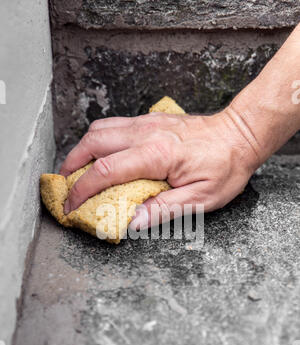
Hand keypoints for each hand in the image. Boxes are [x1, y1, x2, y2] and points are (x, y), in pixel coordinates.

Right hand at [60, 108, 260, 229]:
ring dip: (82, 149)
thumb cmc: (226, 166)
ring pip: (100, 129)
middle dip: (72, 164)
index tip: (72, 205)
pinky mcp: (151, 120)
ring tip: (76, 171)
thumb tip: (133, 222)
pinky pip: (115, 125)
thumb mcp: (201, 199)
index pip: (106, 171)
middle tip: (65, 186)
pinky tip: (101, 155)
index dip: (83, 190)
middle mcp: (147, 133)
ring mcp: (147, 123)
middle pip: (94, 142)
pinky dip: (99, 140)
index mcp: (157, 154)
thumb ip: (164, 210)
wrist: (241, 134)